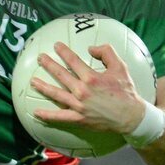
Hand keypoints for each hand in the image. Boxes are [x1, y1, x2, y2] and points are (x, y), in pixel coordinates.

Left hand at [30, 42, 146, 134]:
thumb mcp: (120, 67)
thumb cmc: (125, 91)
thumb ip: (106, 52)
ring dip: (43, 87)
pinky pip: (60, 117)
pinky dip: (48, 116)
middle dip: (48, 65)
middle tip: (40, 58)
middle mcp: (83, 91)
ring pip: (56, 94)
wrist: (131, 116)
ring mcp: (79, 106)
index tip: (56, 45)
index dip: (63, 51)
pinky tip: (36, 113)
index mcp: (91, 77)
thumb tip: (90, 48)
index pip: (73, 61)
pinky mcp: (79, 119)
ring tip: (33, 81)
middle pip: (61, 75)